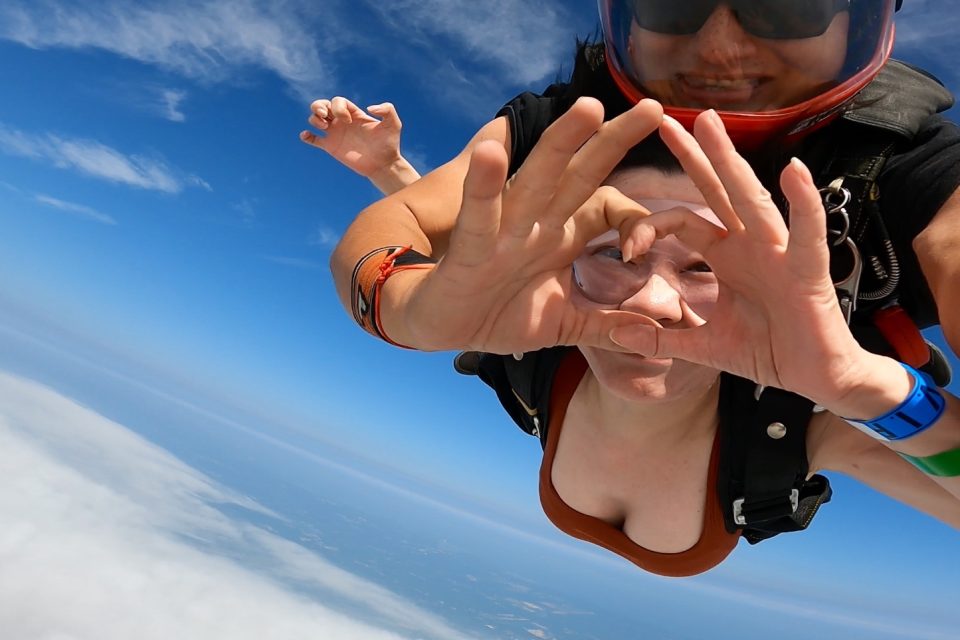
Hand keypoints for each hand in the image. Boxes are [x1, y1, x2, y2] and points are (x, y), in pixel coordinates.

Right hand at [300, 97, 403, 178]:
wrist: (383, 165)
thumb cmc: (389, 144)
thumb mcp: (394, 124)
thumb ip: (387, 110)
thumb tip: (369, 108)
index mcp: (354, 114)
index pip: (338, 101)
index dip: (338, 107)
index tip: (348, 121)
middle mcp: (342, 122)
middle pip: (322, 105)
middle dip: (318, 106)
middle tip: (325, 116)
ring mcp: (335, 134)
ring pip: (315, 119)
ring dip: (314, 119)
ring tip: (323, 127)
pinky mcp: (331, 147)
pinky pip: (314, 140)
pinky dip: (306, 136)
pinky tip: (306, 135)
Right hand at [382, 98, 665, 353]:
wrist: (438, 327)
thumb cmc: (499, 315)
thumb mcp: (563, 325)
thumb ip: (607, 325)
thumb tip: (656, 333)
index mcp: (560, 236)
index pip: (608, 208)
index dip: (636, 220)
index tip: (652, 243)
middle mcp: (536, 224)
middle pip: (580, 175)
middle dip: (613, 142)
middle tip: (653, 108)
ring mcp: (503, 233)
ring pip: (536, 180)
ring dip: (561, 143)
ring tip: (588, 108)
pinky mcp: (469, 250)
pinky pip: (479, 216)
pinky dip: (483, 187)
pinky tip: (490, 151)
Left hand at [609, 111, 879, 408]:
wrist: (816, 377)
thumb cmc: (768, 351)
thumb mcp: (704, 345)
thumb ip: (664, 338)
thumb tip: (619, 335)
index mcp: (726, 255)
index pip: (683, 221)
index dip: (651, 227)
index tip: (625, 247)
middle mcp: (751, 244)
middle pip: (716, 191)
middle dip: (693, 155)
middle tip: (666, 119)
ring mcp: (780, 252)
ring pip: (752, 199)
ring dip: (731, 162)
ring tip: (711, 123)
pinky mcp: (807, 271)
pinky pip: (807, 233)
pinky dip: (804, 204)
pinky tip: (794, 172)